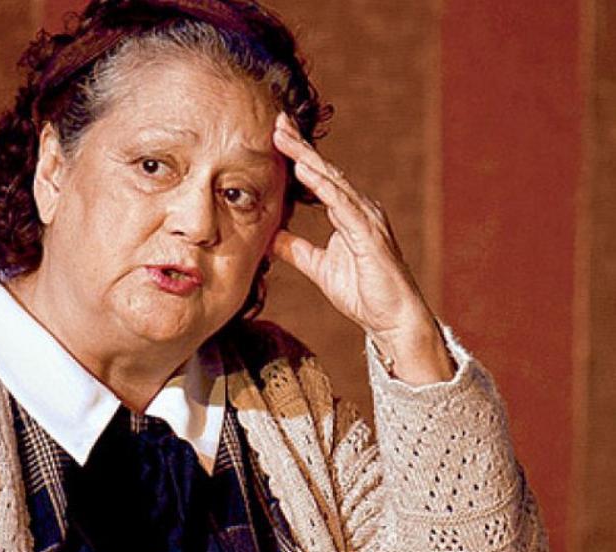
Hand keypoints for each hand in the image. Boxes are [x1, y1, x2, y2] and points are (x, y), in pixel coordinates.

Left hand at [271, 113, 453, 384]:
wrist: (392, 318)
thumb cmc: (363, 293)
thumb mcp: (319, 267)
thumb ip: (296, 250)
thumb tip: (270, 237)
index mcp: (348, 214)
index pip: (319, 179)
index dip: (298, 157)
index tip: (276, 136)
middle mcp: (360, 209)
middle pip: (326, 171)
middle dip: (300, 147)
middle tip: (277, 122)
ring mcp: (367, 219)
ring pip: (333, 181)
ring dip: (307, 158)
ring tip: (284, 138)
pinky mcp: (369, 235)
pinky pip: (343, 205)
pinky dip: (323, 186)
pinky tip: (304, 170)